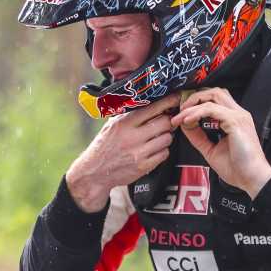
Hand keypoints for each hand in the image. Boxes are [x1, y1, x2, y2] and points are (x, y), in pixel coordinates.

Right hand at [65, 94, 178, 211]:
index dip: (168, 102)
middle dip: (168, 122)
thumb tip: (150, 101)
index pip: (152, 108)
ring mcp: (138, 153)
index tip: (176, 98)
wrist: (94, 172)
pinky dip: (162, 151)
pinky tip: (153, 150)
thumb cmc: (104, 146)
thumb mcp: (111, 125)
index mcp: (124, 123)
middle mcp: (132, 137)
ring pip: (167, 139)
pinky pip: (164, 154)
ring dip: (166, 137)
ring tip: (157, 138)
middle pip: (165, 123)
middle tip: (165, 122)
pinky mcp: (143, 167)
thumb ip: (128, 114)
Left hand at [172, 88, 270, 198]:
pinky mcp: (235, 122)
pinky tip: (187, 121)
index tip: (182, 114)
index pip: (215, 100)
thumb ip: (198, 136)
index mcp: (234, 120)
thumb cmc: (238, 168)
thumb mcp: (210, 149)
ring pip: (213, 96)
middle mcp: (238, 114)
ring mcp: (238, 116)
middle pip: (214, 92)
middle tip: (180, 111)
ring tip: (180, 117)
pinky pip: (212, 109)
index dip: (197, 102)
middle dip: (194, 98)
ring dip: (193, 104)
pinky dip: (197, 113)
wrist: (252, 179)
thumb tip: (184, 125)